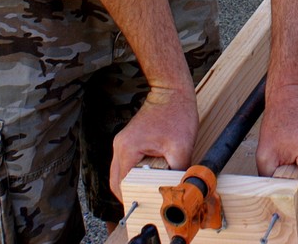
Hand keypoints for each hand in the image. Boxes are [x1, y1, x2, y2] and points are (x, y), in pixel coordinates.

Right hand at [109, 85, 198, 201]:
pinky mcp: (129, 140)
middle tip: (146, 201)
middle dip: (130, 192)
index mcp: (128, 149)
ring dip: (133, 182)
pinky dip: (136, 172)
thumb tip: (178, 188)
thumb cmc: (177, 113)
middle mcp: (120, 146)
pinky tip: (151, 174)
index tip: (144, 206)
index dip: (131, 197)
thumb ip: (177, 171)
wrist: (172, 91)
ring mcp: (123, 142)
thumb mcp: (181, 147)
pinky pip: (127, 163)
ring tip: (150, 189)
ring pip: (121, 172)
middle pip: (117, 180)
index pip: (121, 184)